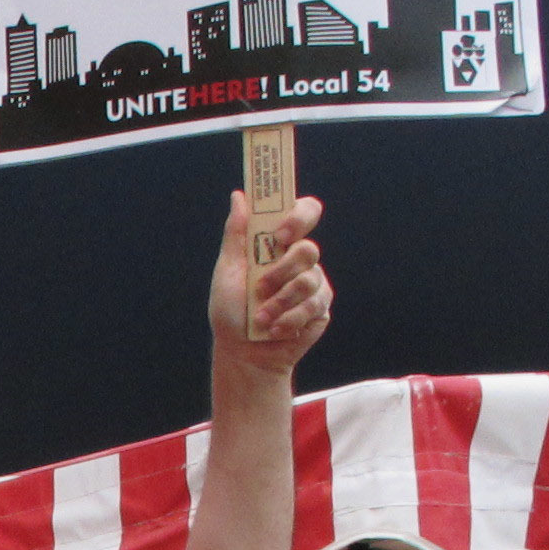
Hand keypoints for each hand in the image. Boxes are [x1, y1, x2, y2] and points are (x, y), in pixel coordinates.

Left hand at [211, 188, 328, 372]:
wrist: (242, 353)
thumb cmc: (231, 311)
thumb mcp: (227, 270)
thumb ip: (236, 234)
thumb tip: (240, 196)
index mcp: (278, 245)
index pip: (304, 213)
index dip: (299, 216)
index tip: (281, 234)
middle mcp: (299, 260)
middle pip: (308, 248)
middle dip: (282, 270)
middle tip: (261, 287)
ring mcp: (313, 283)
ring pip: (309, 279)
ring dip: (280, 301)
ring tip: (261, 318)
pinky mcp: (321, 307)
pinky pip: (314, 304)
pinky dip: (290, 318)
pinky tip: (276, 329)